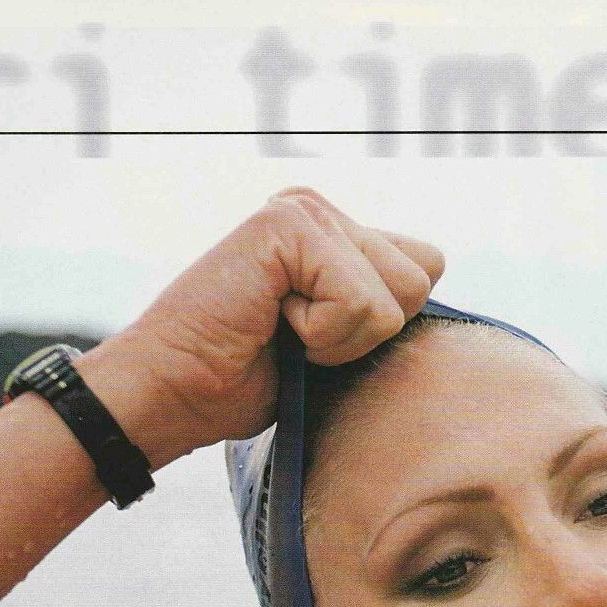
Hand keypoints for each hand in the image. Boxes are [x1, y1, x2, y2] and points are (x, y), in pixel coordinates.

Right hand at [84, 187, 444, 464]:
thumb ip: (377, 309)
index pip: (424, 269)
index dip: (381, 328)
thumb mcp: (334, 349)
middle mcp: (322, 212)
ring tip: (282, 333)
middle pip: (420, 279)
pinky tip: (270, 325)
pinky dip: (321, 336)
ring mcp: (305, 211)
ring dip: (342, 338)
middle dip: (367, 334)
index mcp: (336, 235)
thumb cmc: (244, 383)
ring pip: (394, 295)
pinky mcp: (287, 225)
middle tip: (297, 341)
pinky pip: (358, 302)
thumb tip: (432, 281)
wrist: (174, 394)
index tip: (316, 345)